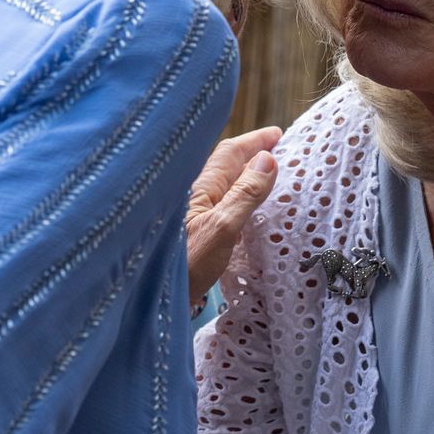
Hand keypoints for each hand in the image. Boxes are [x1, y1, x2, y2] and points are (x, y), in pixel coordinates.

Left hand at [185, 127, 279, 308]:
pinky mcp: (200, 235)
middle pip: (228, 166)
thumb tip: (268, 159)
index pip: (231, 152)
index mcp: (202, 187)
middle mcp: (198, 197)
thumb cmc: (185, 265)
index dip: (255, 141)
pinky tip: (251, 209)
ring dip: (248, 176)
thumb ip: (245, 195)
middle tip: (279, 151)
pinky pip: (226, 205)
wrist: (154, 298)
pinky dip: (243, 198)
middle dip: (253, 154)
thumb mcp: (222, 229)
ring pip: (227, 185)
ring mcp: (198, 216)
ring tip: (272, 175)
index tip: (278, 134)